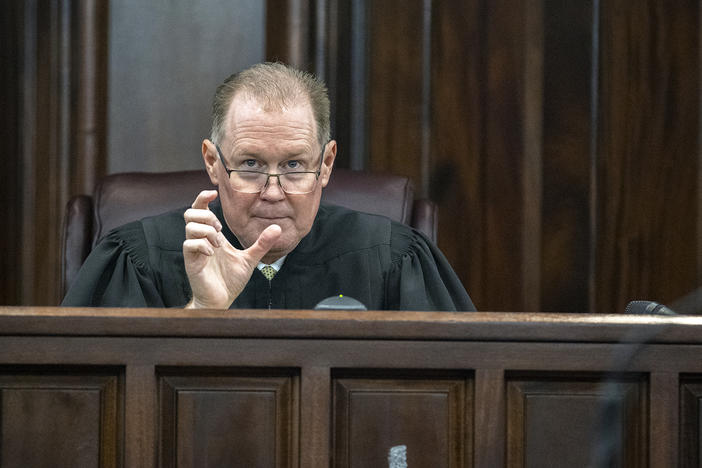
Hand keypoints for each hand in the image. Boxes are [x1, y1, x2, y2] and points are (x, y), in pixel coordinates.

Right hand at [182, 190, 280, 308]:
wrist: (222, 300)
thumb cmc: (231, 280)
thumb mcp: (250, 258)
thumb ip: (262, 243)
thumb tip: (278, 228)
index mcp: (212, 236)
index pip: (200, 210)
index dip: (203, 198)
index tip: (213, 194)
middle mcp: (201, 240)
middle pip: (190, 213)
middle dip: (207, 215)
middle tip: (220, 229)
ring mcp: (195, 251)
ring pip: (190, 227)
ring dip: (207, 231)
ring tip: (218, 244)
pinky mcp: (191, 262)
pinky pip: (189, 245)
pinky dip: (203, 245)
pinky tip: (213, 253)